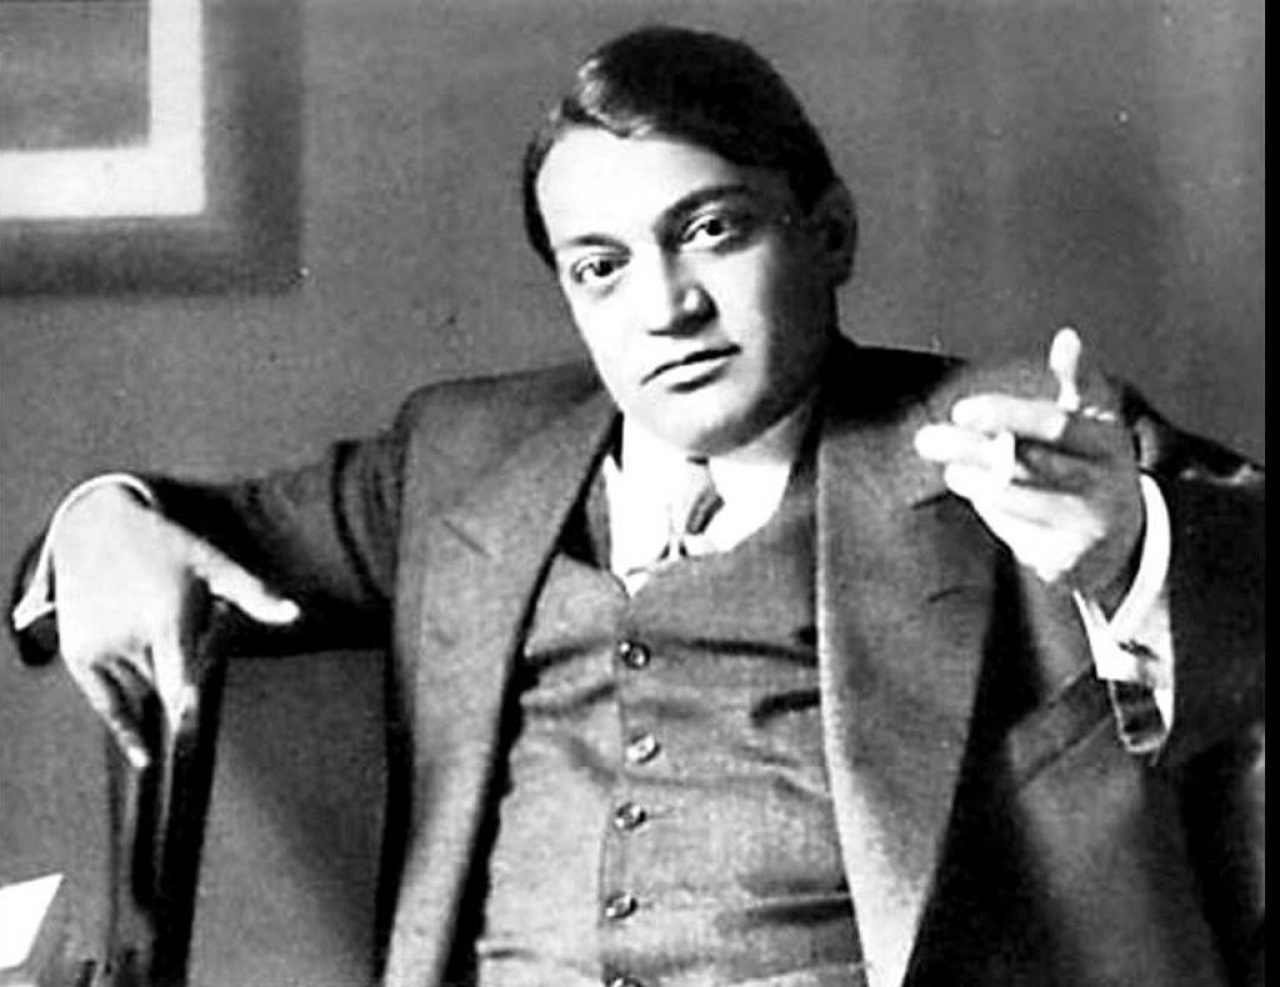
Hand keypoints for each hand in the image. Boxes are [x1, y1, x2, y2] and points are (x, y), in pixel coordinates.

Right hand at [50, 484, 297, 766]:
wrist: (95, 523)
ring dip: (157, 681)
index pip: (179, 682)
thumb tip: (295, 614)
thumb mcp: (213, 562)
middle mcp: (129, 637)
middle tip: (184, 630)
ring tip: (154, 624)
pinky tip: (145, 755)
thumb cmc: (166, 543)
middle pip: (168, 687)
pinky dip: (124, 724)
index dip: (189, 712)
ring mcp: (100, 647)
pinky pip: (105, 701)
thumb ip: (254, 594)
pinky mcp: (77, 653)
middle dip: (186, 679)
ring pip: (142, 691)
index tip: (195, 738)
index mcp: (166, 618)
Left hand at [914, 328, 1144, 607]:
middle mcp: (1105, 484)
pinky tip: (986, 501)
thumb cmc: (1091, 467)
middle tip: (928, 438)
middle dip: (968, 449)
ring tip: (955, 473)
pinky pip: (1013, 535)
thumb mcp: (1092, 426)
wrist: (1124, 544)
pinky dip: (992, 515)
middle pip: (1022, 463)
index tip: (961, 410)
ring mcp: (1087, 526)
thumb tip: (1069, 336)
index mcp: (1108, 442)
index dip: (1007, 415)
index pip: (1052, 423)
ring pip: (1011, 499)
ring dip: (973, 482)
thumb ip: (1075, 384)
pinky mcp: (1066, 562)